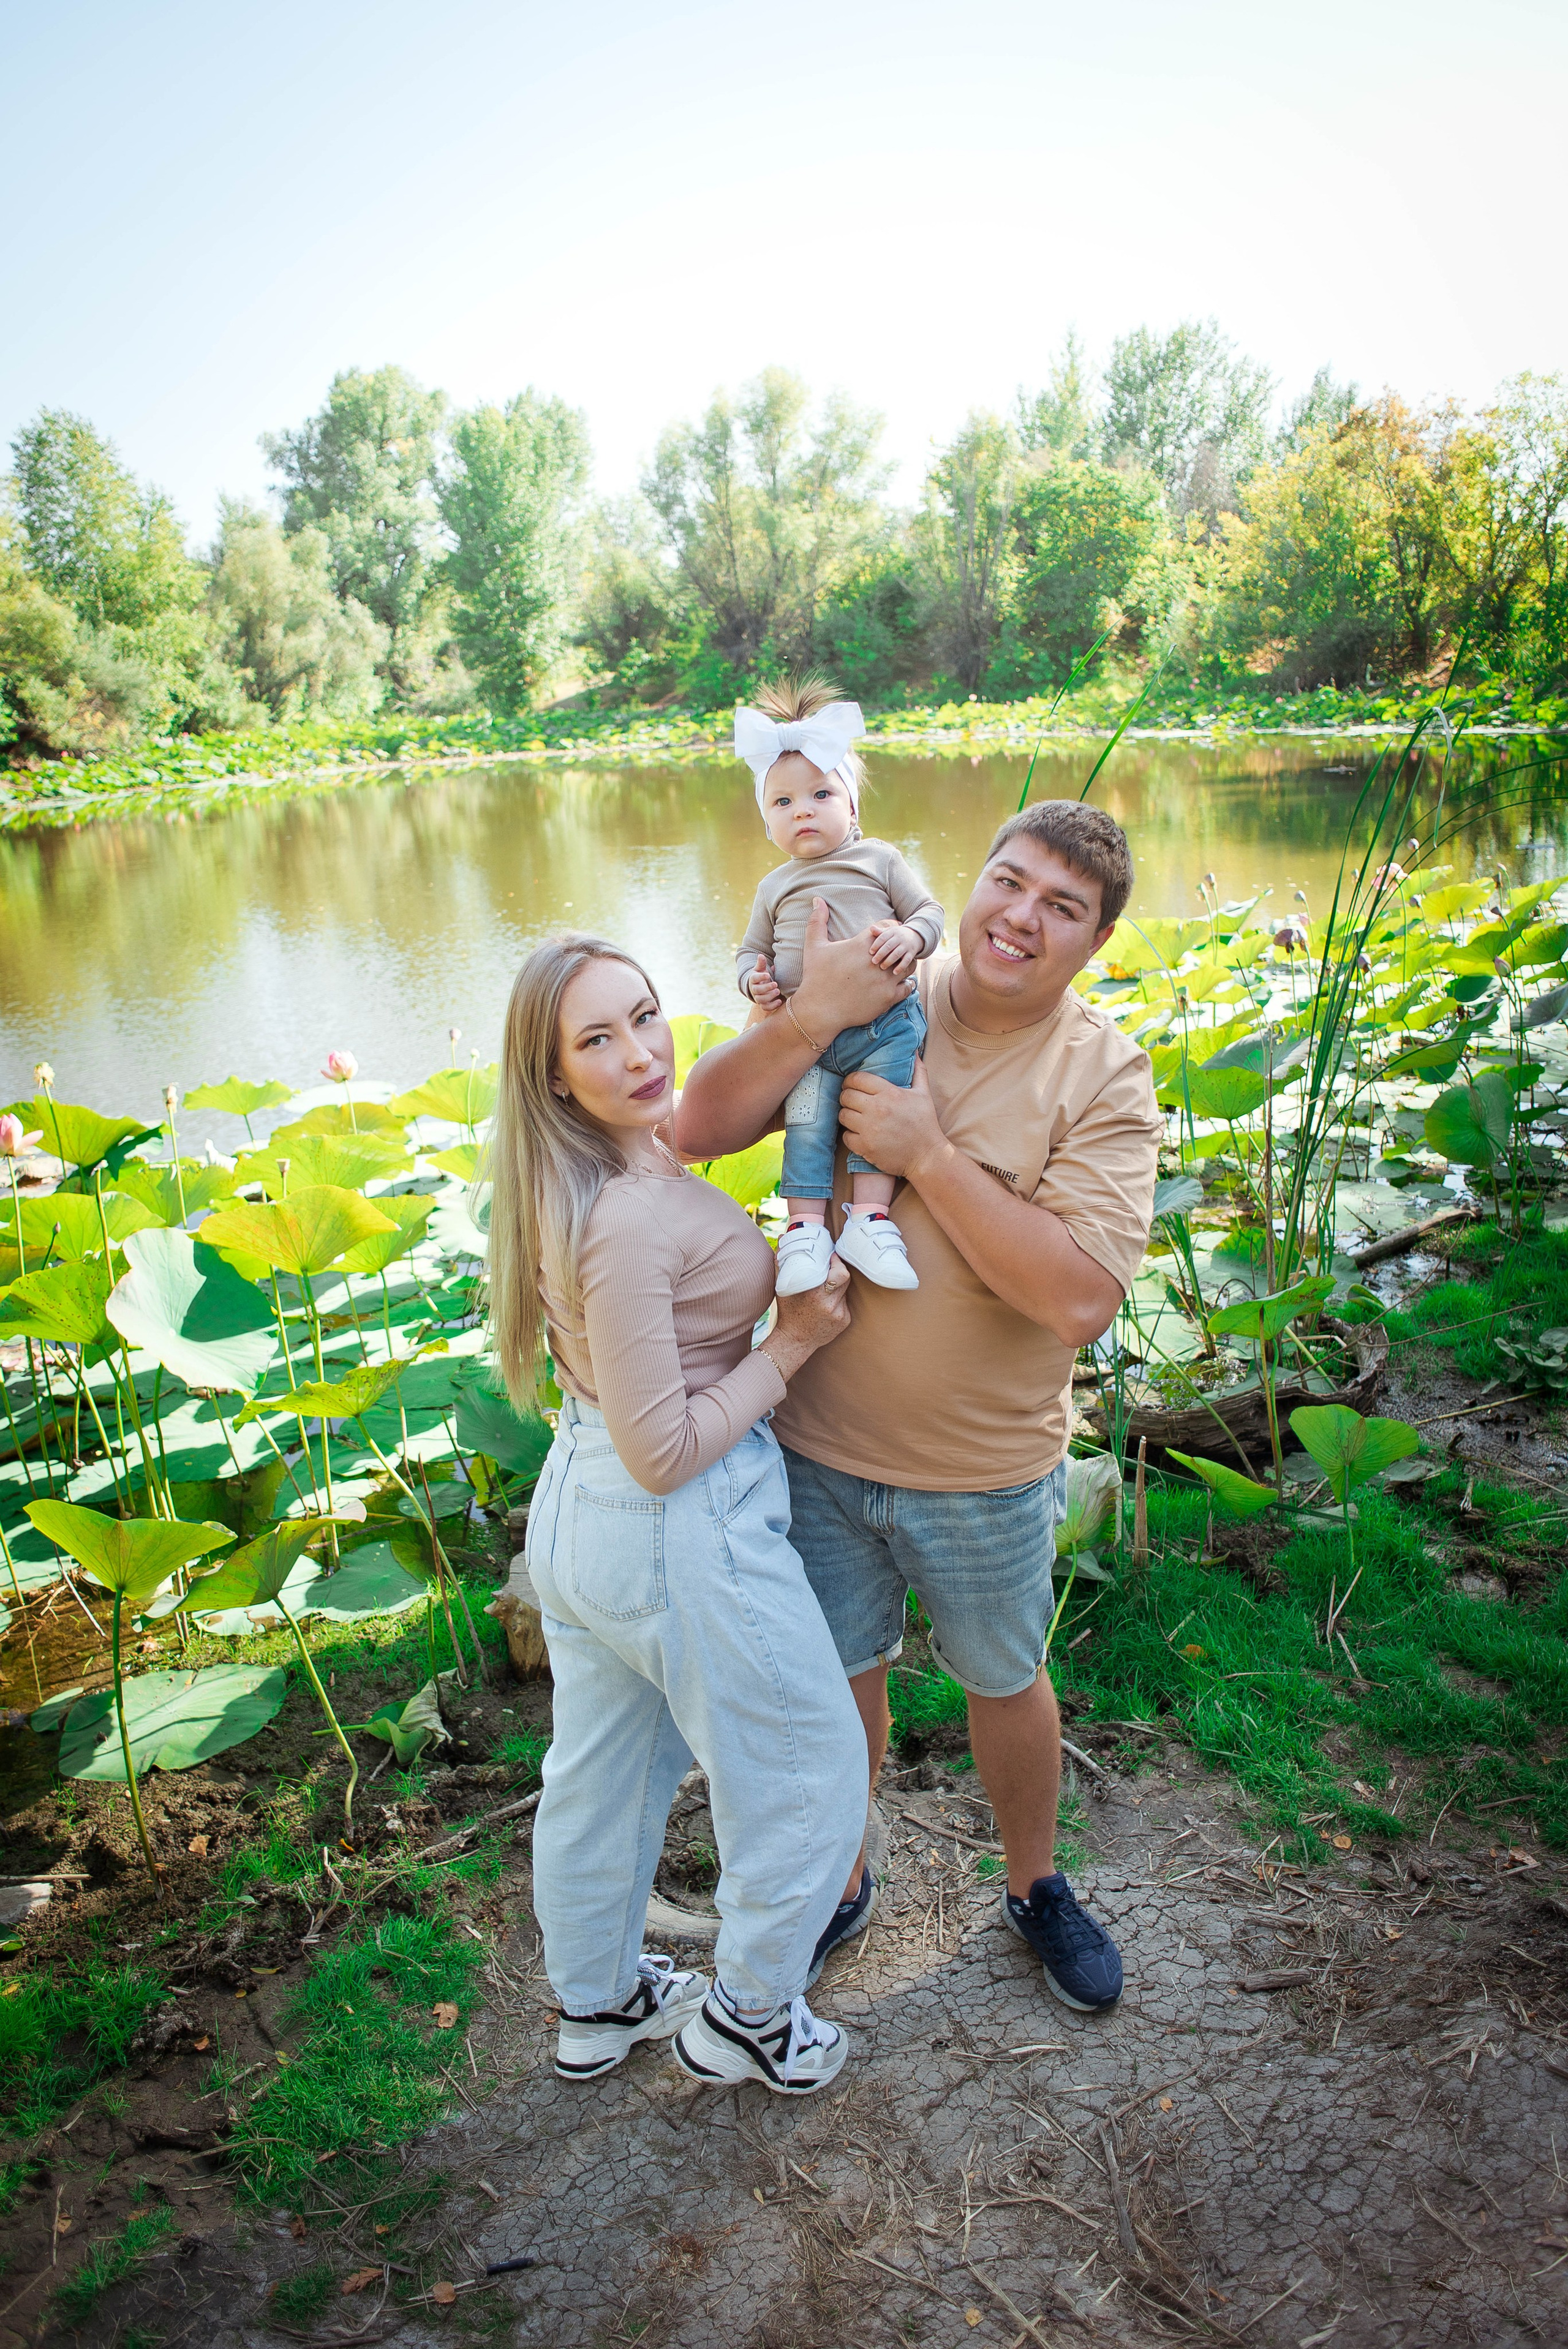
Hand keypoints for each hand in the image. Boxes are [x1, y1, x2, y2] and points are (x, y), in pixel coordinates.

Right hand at [747, 955, 783, 1010]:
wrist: (760, 986)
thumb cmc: (762, 976)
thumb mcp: (761, 969)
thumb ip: (761, 963)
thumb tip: (761, 955)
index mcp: (753, 979)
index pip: (754, 978)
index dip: (760, 977)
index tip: (768, 974)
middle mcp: (754, 990)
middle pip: (757, 990)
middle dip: (766, 988)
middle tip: (776, 984)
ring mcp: (758, 998)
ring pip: (760, 1000)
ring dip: (769, 996)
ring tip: (778, 991)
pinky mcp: (763, 1005)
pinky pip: (765, 1008)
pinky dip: (772, 1006)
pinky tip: (780, 1001)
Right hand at [761, 1253, 851, 1379]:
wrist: (795, 1341)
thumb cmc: (788, 1312)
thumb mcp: (782, 1287)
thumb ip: (781, 1261)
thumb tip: (782, 1237)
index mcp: (814, 1294)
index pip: (839, 1273)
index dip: (837, 1261)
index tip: (832, 1256)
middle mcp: (829, 1305)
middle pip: (845, 1278)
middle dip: (839, 1270)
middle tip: (831, 1266)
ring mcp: (839, 1314)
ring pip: (845, 1290)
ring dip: (837, 1286)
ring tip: (824, 1288)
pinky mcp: (845, 1320)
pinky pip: (845, 1303)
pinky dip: (837, 1300)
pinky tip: (826, 1304)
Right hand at [792, 899, 910, 1041]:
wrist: (819, 1009)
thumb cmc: (815, 976)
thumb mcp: (814, 946)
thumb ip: (818, 921)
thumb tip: (817, 899)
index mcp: (862, 945)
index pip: (888, 928)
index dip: (888, 930)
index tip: (884, 937)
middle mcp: (877, 961)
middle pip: (901, 946)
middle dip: (898, 948)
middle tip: (892, 953)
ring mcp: (885, 980)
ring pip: (908, 966)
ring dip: (903, 965)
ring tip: (894, 968)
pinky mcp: (888, 998)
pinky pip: (907, 987)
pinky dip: (903, 985)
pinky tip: (893, 984)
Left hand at [838, 1057, 945, 1181]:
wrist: (927, 1156)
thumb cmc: (925, 1124)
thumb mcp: (924, 1094)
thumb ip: (918, 1071)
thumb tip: (914, 1051)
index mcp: (890, 1093)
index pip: (857, 1079)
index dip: (851, 1080)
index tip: (853, 1085)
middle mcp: (877, 1109)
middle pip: (846, 1096)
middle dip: (847, 1097)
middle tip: (853, 1101)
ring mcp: (869, 1129)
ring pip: (843, 1115)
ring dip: (847, 1115)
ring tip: (855, 1116)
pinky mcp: (865, 1147)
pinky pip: (846, 1136)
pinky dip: (850, 1135)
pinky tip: (859, 1133)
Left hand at [868, 920, 921, 975]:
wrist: (915, 936)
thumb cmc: (897, 935)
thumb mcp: (890, 931)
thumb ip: (880, 932)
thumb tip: (871, 928)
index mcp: (893, 932)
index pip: (883, 937)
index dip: (876, 945)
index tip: (870, 952)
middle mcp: (900, 938)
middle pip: (889, 946)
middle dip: (881, 954)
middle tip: (874, 961)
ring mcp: (906, 946)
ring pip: (897, 954)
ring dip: (889, 961)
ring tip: (882, 967)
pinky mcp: (912, 953)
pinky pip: (907, 961)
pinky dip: (901, 967)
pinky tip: (894, 972)